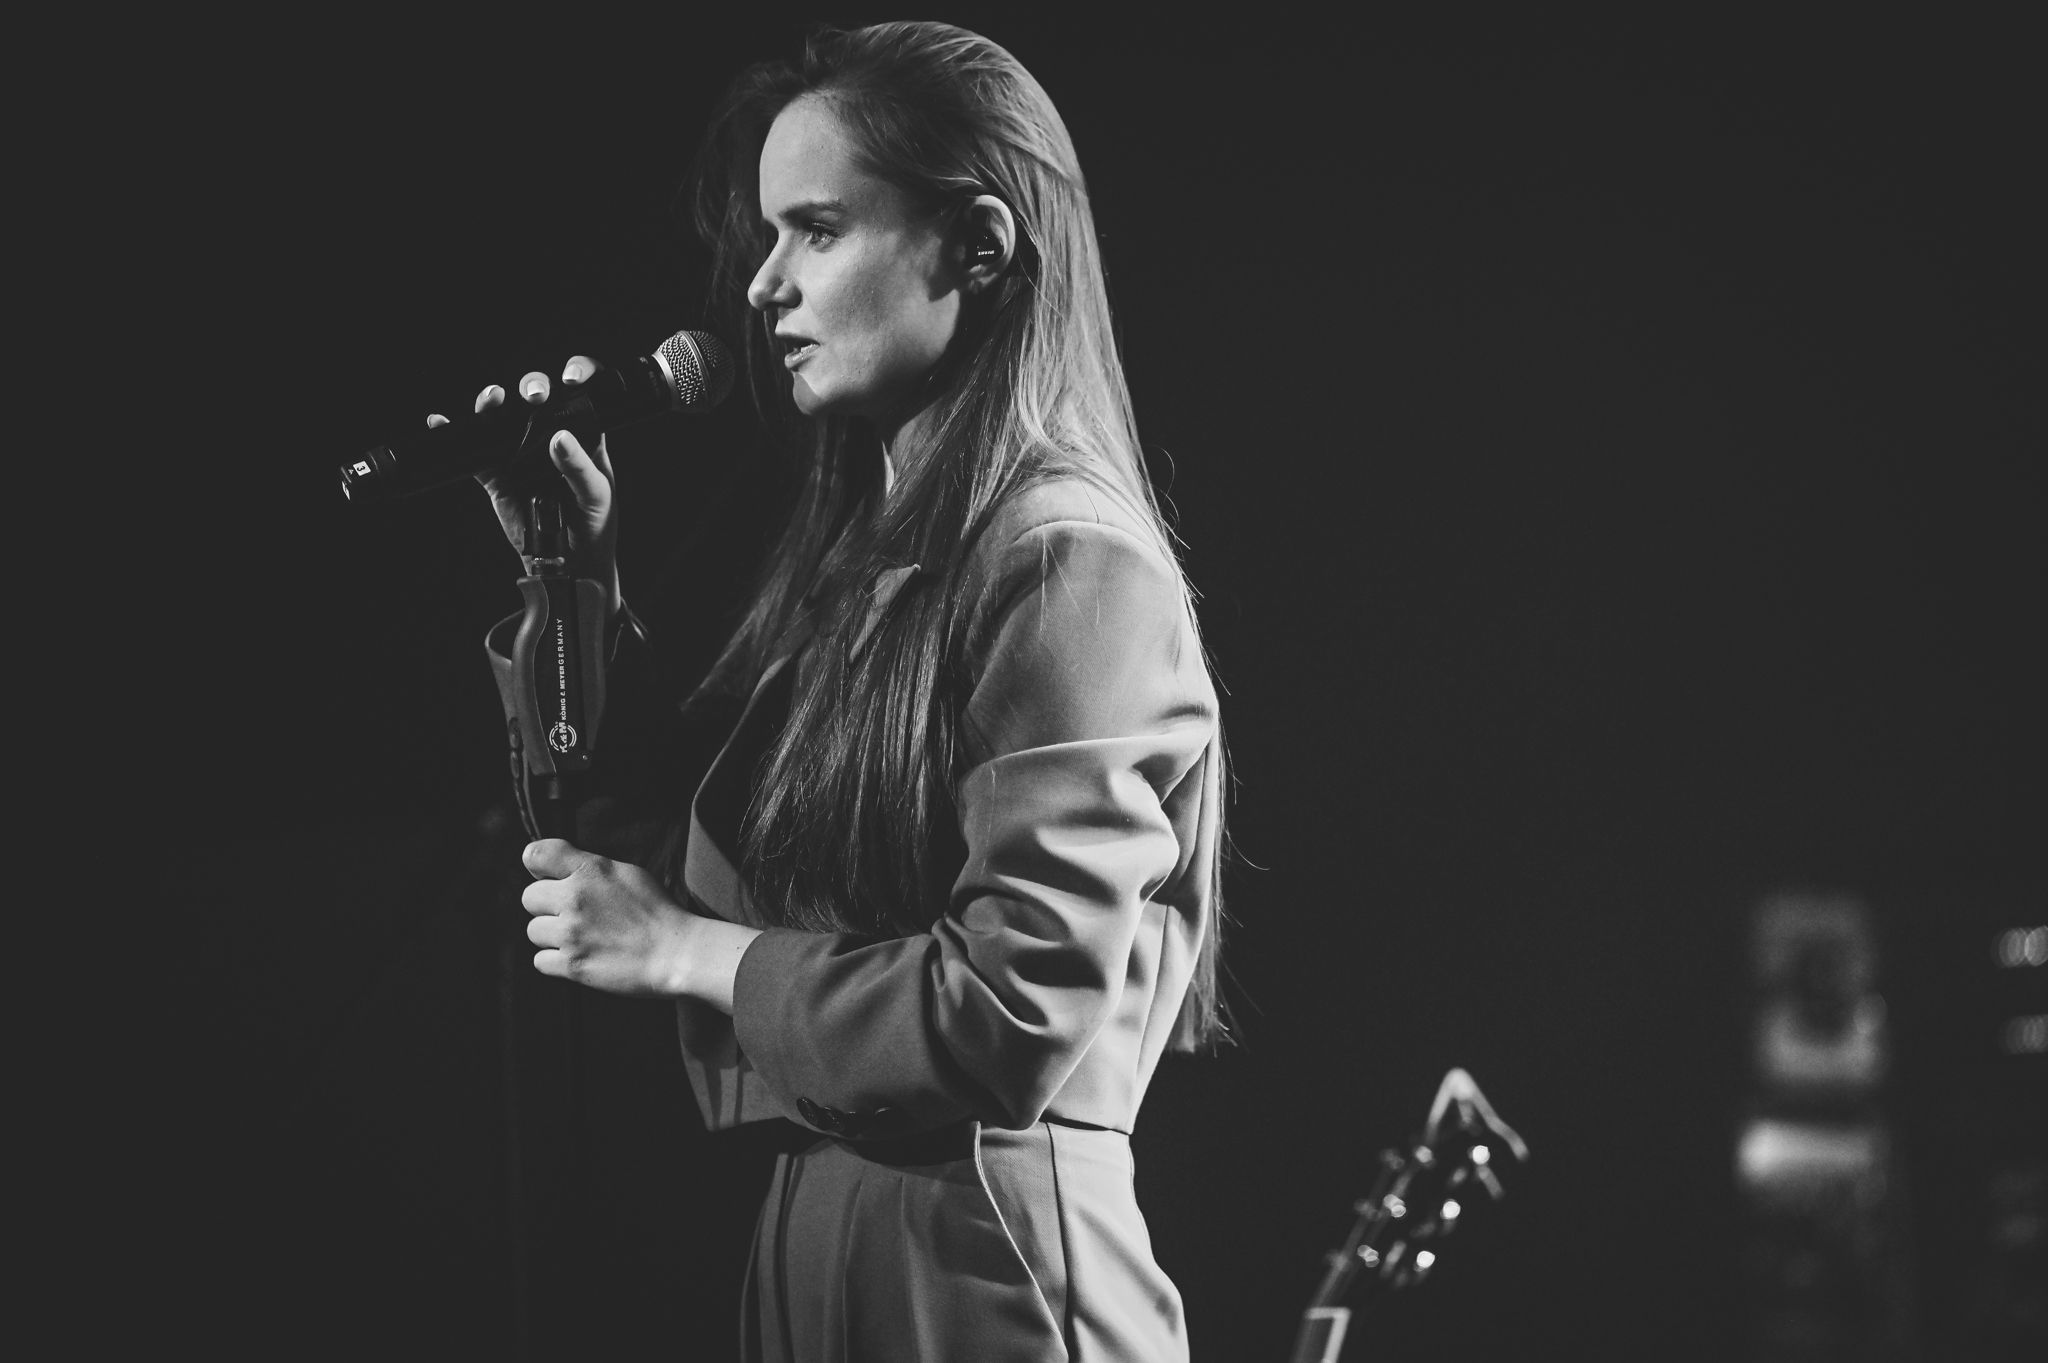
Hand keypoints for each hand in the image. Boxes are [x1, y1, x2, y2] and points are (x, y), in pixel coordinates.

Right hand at [426, 356, 620, 616]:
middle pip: (536, 398)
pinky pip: (476, 451)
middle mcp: (550, 437)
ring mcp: (521, 453)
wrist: (568, 563)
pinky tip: (443, 422)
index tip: (571, 377)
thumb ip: (580, 467)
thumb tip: (559, 438)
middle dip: (532, 386)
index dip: (576, 375)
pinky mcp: (497, 473)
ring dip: (493, 403)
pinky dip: (457, 435)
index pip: (581, 395)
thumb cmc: (594, 526)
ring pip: (503, 418)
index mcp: (584, 436)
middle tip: (534, 396)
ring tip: (492, 400)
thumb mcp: (597, 495)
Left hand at [520, 838, 693, 995]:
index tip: (546, 876)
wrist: (675, 953)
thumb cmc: (656, 912)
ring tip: (581, 938)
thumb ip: (590, 867)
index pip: (536, 855)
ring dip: (552, 936)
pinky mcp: (571, 965)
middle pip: (529, 898)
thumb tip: (559, 869)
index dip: (537, 866)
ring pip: (533, 931)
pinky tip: (581, 955)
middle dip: (547, 906)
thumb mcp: (627, 873)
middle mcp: (575, 898)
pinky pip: (540, 961)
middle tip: (573, 914)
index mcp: (590, 870)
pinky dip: (556, 962)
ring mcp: (571, 933)